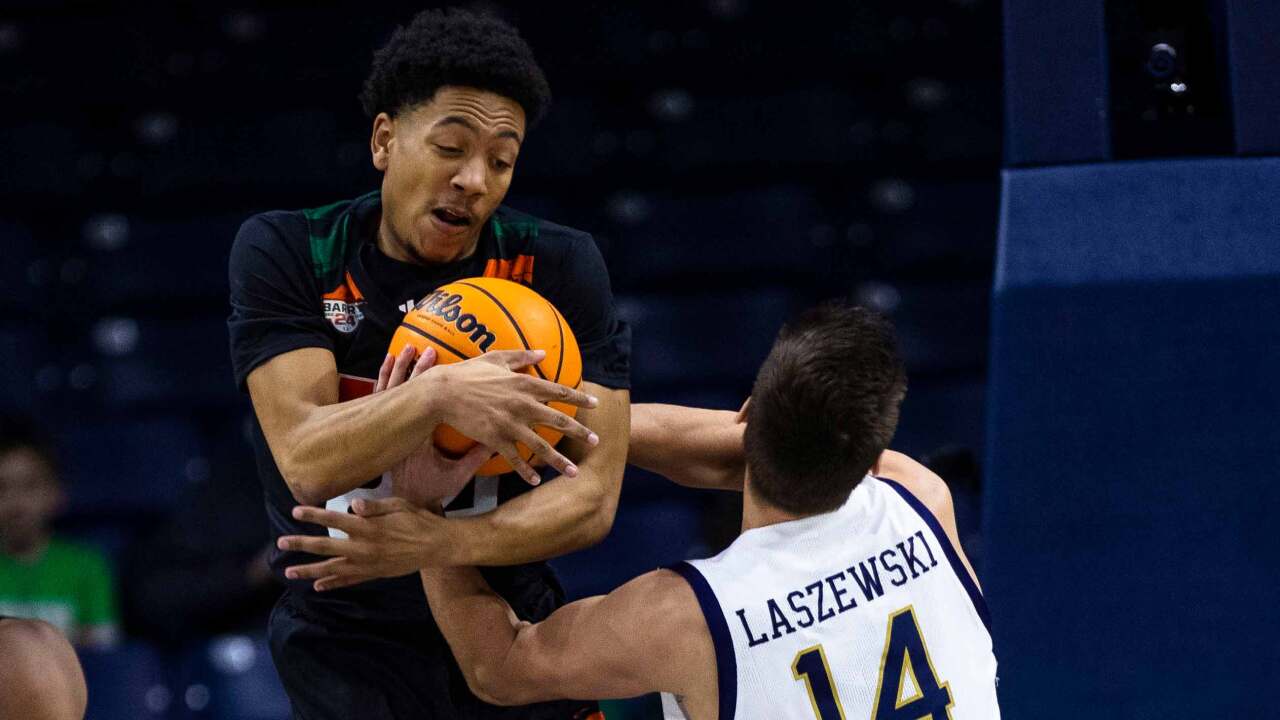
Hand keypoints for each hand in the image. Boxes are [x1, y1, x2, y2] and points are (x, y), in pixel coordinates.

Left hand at [280, 497, 446, 590]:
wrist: (437, 546)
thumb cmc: (419, 520)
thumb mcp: (399, 505)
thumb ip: (374, 507)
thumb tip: (352, 506)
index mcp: (368, 528)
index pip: (334, 520)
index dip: (314, 516)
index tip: (296, 511)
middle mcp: (364, 548)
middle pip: (326, 547)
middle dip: (301, 544)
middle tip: (280, 543)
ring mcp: (368, 564)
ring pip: (332, 569)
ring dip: (309, 570)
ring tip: (290, 571)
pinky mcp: (374, 574)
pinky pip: (349, 581)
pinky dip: (333, 584)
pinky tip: (318, 586)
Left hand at [377, 347, 498, 507]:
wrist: (408, 503)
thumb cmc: (432, 491)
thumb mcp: (458, 476)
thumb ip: (476, 457)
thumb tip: (498, 436)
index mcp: (419, 438)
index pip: (424, 404)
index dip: (430, 381)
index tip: (437, 360)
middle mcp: (402, 430)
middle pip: (405, 392)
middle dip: (416, 369)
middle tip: (425, 349)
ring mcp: (391, 429)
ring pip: (391, 392)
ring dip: (400, 369)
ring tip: (406, 349)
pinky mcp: (387, 430)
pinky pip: (382, 399)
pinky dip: (386, 380)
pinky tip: (389, 363)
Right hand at [428, 349, 600, 485]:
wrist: (442, 393)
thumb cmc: (468, 372)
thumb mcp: (496, 358)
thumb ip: (522, 355)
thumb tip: (543, 352)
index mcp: (524, 383)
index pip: (559, 392)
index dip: (579, 398)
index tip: (596, 403)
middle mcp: (522, 405)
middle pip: (558, 420)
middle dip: (579, 432)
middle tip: (596, 441)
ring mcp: (510, 424)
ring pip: (541, 446)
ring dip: (559, 462)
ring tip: (574, 473)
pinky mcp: (496, 439)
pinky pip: (515, 458)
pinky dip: (526, 471)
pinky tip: (536, 481)